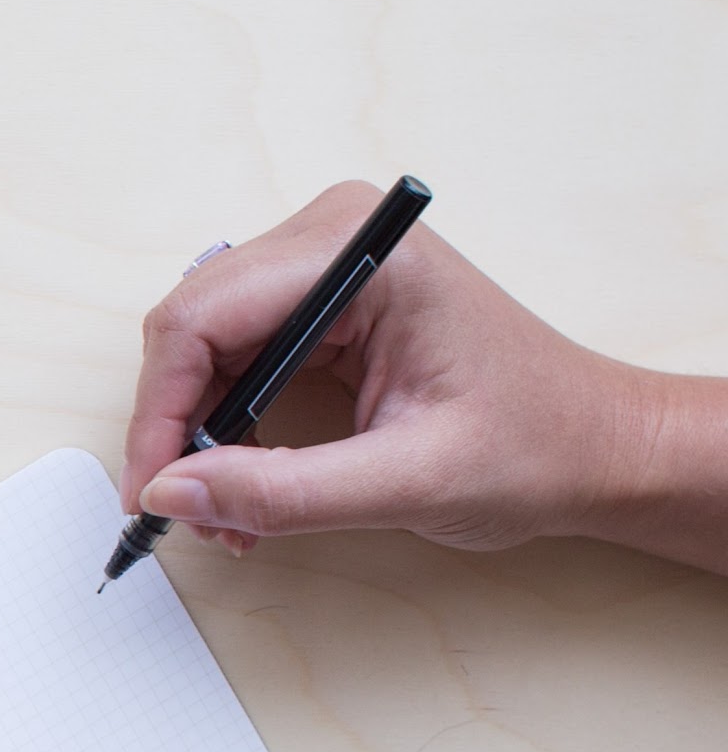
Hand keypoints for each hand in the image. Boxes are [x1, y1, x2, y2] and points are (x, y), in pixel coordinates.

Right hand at [125, 180, 727, 571]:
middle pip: (191, 327)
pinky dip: (225, 427)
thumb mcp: (406, 480)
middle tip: (188, 510)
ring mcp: (324, 268)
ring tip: (225, 510)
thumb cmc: (536, 446)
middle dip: (177, 428)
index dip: (163, 411)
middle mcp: (334, 241)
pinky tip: (244, 481)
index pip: (204, 317)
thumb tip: (173, 490)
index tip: (152, 490)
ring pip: (202, 347)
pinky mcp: (322, 305)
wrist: (598, 447)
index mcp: (364, 256)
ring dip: (198, 435)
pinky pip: (234, 358)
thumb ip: (282, 490)